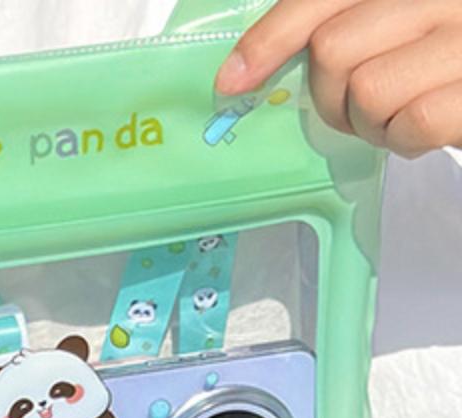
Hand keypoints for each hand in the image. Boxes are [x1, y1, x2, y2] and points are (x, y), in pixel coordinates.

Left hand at [216, 0, 461, 155]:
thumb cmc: (452, 61)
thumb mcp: (408, 22)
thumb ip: (354, 21)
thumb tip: (250, 66)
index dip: (272, 36)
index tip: (234, 79)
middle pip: (334, 49)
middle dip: (333, 93)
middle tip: (365, 102)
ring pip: (365, 91)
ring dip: (370, 122)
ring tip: (402, 112)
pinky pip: (411, 122)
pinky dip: (406, 139)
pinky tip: (429, 127)